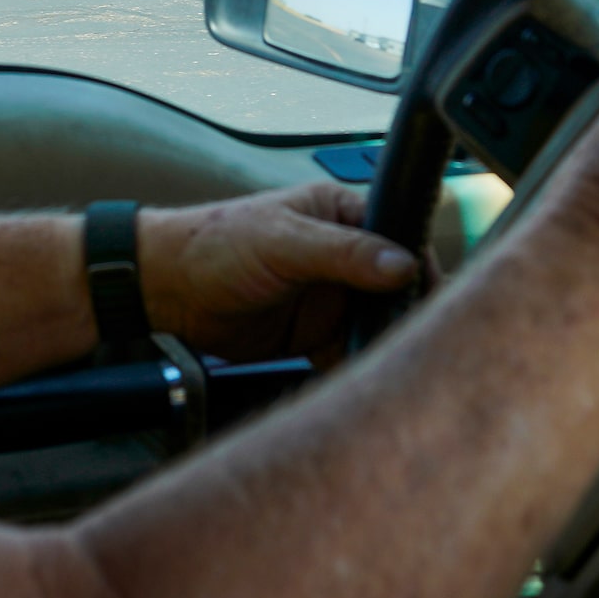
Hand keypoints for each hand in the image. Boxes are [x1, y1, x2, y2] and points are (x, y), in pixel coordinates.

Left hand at [139, 182, 421, 363]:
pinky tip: (365, 383)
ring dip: (385, 344)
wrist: (167, 288)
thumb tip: (400, 263)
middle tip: (419, 343)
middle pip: (395, 287)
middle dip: (408, 314)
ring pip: (376, 324)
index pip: (399, 239)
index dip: (419, 268)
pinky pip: (349, 353)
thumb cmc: (215, 243)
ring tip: (397, 367)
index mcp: (340, 215)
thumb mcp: (281, 241)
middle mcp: (343, 256)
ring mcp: (331, 296)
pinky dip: (358, 368)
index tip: (431, 299)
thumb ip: (341, 251)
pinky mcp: (314, 334)